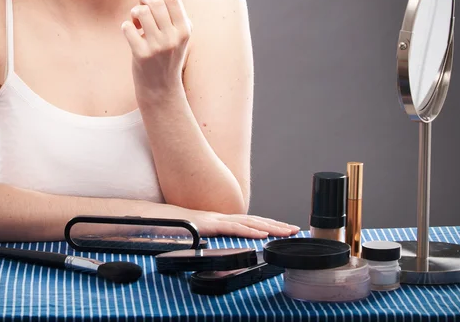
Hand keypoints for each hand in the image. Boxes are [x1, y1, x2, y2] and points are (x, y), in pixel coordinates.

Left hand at [121, 0, 192, 94]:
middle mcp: (173, 37)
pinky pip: (127, 27)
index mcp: (185, 29)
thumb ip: (172, 13)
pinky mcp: (141, 55)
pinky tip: (132, 34)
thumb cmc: (167, 56)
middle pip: (155, 2)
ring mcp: (157, 47)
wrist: (161, 88)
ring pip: (140, 12)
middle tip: (142, 3)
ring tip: (137, 21)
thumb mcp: (178, 35)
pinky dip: (126, 26)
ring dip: (135, 12)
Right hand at [182, 208, 299, 238]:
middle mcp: (226, 217)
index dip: (271, 224)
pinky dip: (249, 231)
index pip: (253, 222)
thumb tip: (226, 242)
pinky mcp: (213, 224)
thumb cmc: (183, 226)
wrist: (164, 219)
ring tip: (285, 232)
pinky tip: (262, 234)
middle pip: (257, 221)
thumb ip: (217, 234)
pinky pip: (234, 227)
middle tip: (295, 230)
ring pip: (250, 222)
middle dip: (278, 225)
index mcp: (226, 220)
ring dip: (270, 227)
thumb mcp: (204, 232)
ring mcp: (220, 219)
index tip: (286, 229)